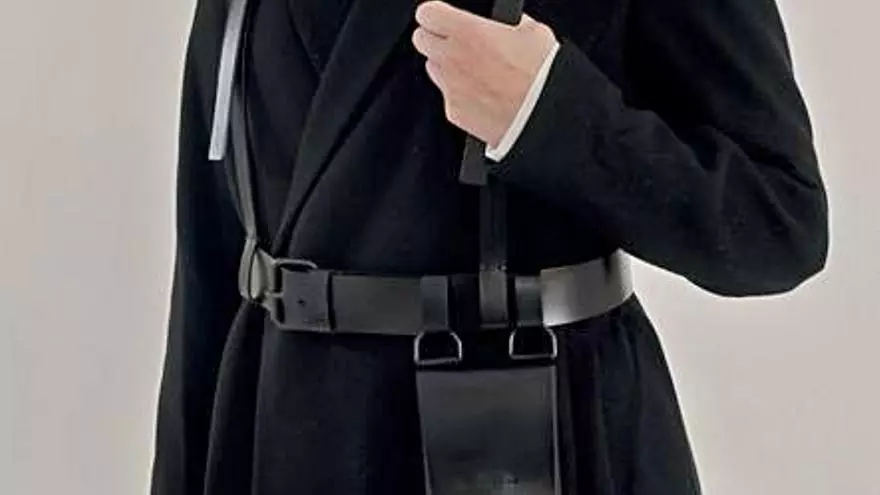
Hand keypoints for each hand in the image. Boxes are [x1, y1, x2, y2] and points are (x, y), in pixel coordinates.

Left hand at [412, 0, 556, 148]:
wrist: (543, 118)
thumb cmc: (541, 78)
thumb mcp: (534, 33)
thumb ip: (508, 24)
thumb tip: (507, 25)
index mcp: (467, 32)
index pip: (427, 13)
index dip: (436, 14)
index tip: (443, 17)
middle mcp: (451, 59)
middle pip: (421, 40)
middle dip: (435, 39)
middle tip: (456, 43)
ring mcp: (450, 87)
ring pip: (433, 69)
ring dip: (447, 67)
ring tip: (475, 71)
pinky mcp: (453, 112)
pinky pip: (448, 97)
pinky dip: (460, 95)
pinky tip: (483, 95)